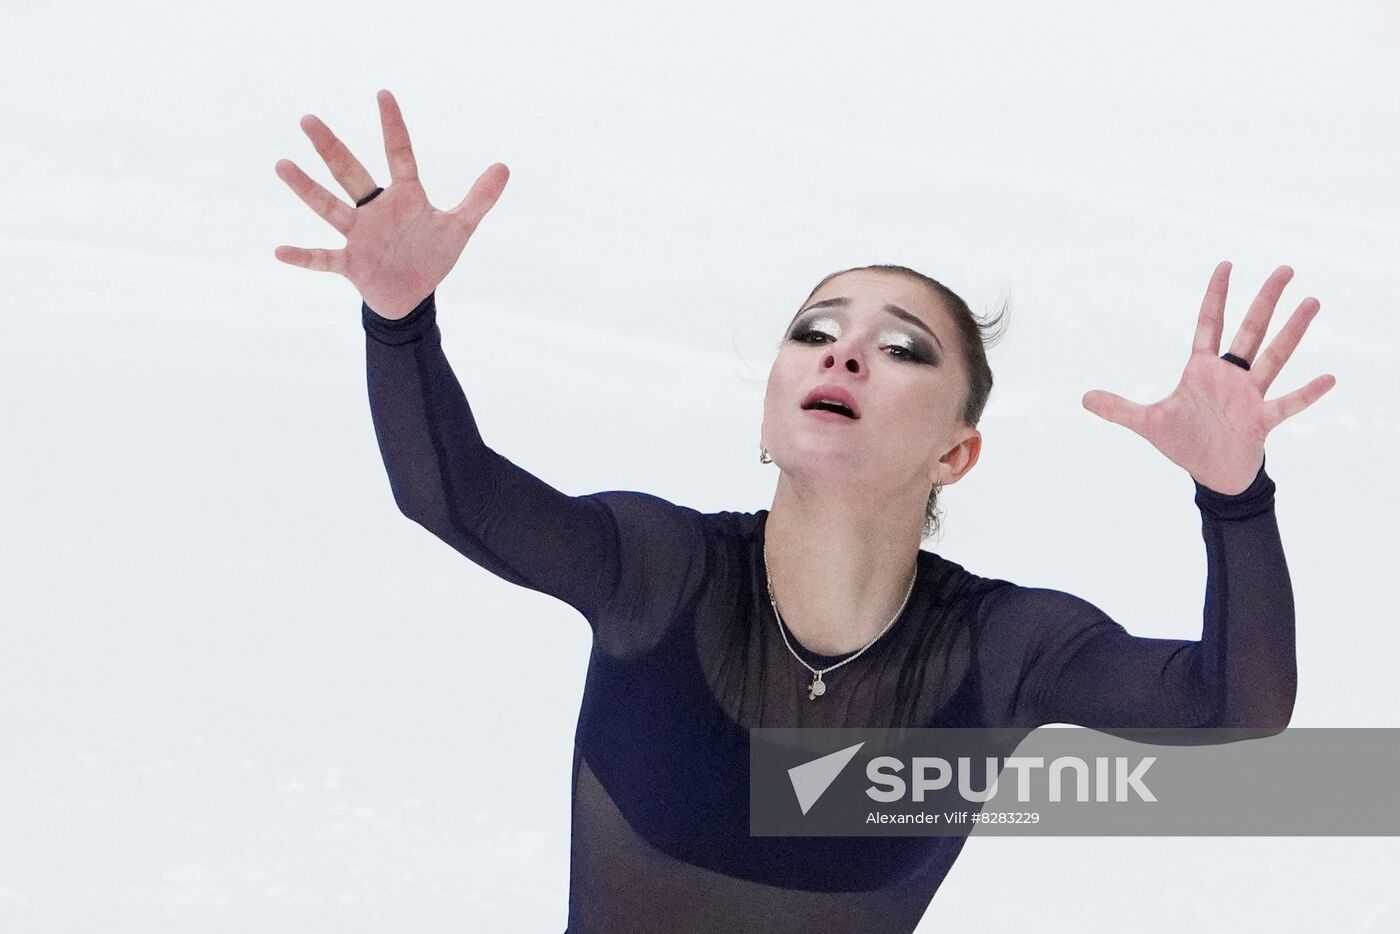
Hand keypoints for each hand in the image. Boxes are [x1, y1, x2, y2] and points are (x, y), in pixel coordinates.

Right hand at [274, 89, 509, 318]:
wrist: (413, 296)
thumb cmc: (431, 256)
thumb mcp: (460, 227)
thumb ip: (479, 198)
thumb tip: (504, 166)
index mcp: (404, 196)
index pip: (399, 154)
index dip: (393, 126)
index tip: (383, 94)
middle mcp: (375, 210)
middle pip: (350, 173)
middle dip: (330, 148)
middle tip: (307, 119)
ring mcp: (359, 235)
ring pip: (330, 207)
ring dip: (307, 189)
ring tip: (283, 165)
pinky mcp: (350, 264)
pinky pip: (322, 258)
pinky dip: (303, 256)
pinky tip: (280, 250)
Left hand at [1081, 262, 1335, 494]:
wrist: (1212, 476)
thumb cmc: (1185, 442)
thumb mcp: (1147, 423)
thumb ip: (1118, 408)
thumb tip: (1083, 398)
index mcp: (1202, 371)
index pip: (1209, 324)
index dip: (1216, 296)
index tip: (1226, 264)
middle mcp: (1230, 377)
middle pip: (1250, 331)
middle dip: (1265, 301)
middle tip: (1285, 269)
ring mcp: (1249, 397)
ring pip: (1273, 357)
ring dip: (1292, 332)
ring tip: (1312, 302)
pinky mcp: (1262, 421)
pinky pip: (1288, 404)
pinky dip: (1307, 394)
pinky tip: (1329, 377)